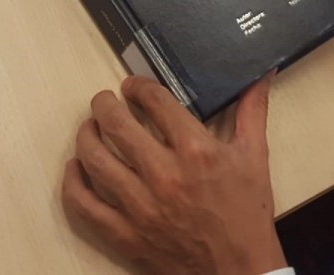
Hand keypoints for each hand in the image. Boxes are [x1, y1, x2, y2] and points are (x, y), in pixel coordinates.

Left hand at [62, 75, 284, 274]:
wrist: (240, 271)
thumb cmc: (248, 215)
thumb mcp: (255, 158)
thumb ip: (253, 112)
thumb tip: (261, 77)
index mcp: (196, 151)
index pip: (155, 102)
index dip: (139, 87)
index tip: (133, 86)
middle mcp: (165, 175)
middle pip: (117, 125)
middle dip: (105, 105)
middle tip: (104, 101)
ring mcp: (141, 206)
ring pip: (95, 159)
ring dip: (86, 136)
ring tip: (90, 128)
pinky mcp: (127, 234)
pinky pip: (84, 205)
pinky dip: (73, 183)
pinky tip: (75, 168)